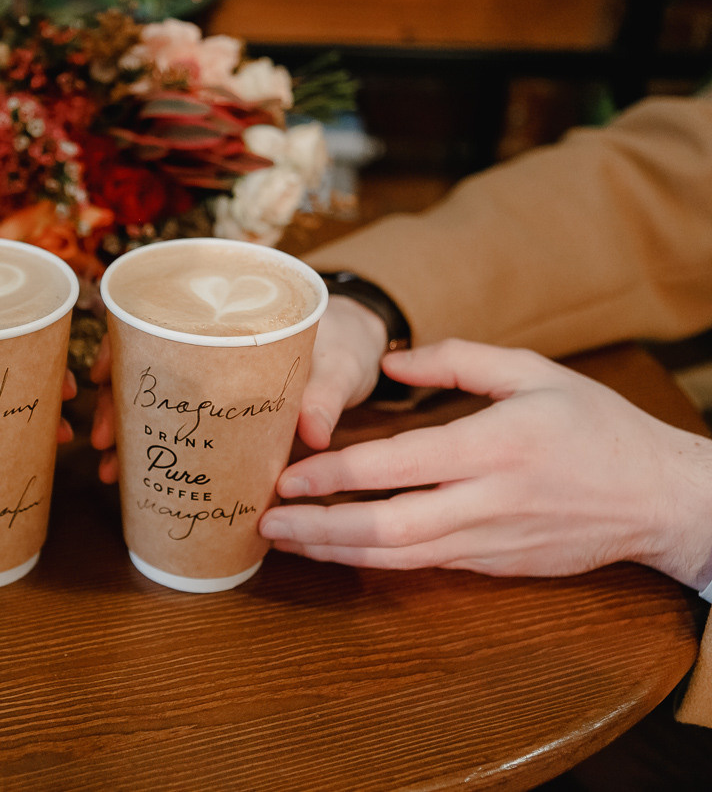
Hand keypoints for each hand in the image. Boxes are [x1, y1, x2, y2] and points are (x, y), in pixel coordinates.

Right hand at [88, 294, 389, 482]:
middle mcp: (210, 346)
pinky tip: (137, 473)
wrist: (366, 346)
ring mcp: (213, 377)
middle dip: (115, 407)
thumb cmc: (348, 343)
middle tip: (103, 443)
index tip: (98, 380)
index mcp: (229, 319)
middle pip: (143, 368)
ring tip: (111, 469)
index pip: (154, 322)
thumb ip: (327, 398)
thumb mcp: (339, 367)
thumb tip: (315, 434)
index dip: (118, 349)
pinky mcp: (224, 407)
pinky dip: (156, 444)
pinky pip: (181, 422)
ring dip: (128, 432)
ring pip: (155, 400)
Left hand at [260, 339, 711, 587]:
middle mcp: (488, 501)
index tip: (288, 475)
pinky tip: (338, 548)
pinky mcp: (495, 566)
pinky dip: (373, 560)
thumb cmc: (596, 427)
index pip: (396, 466)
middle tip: (268, 520)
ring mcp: (490, 541)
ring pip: (397, 558)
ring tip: (287, 540)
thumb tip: (391, 367)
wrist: (660, 498)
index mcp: (495, 445)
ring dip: (336, 551)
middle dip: (319, 528)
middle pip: (385, 528)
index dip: (334, 474)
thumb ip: (458, 360)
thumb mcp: (535, 372)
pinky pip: (422, 567)